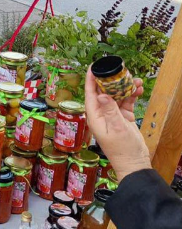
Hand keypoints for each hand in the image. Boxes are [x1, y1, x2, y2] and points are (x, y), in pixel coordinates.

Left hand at [85, 67, 150, 182]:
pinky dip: (131, 95)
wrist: (134, 162)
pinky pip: (126, 101)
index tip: (93, 66)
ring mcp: (112, 115)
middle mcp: (101, 114)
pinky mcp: (122, 117)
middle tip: (120, 70)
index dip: (91, 79)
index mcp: (95, 116)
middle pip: (104, 91)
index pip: (90, 94)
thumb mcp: (117, 128)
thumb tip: (101, 95)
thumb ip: (110, 111)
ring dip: (125, 87)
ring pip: (117, 95)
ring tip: (135, 80)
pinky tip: (139, 89)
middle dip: (111, 80)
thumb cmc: (122, 150)